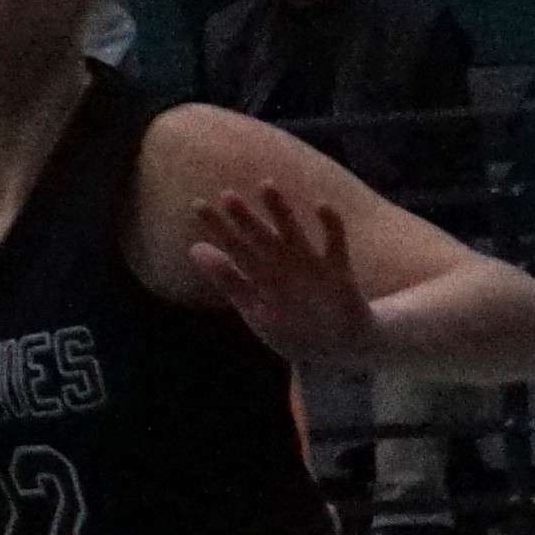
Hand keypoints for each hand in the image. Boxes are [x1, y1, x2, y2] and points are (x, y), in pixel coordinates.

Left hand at [189, 180, 381, 363]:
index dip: (217, 227)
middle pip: (261, 238)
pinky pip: (335, 245)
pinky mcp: (339, 272)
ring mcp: (311, 266)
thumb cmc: (291, 328)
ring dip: (281, 213)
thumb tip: (194, 247)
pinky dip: (331, 227)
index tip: (197, 204)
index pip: (234, 248)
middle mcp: (283, 265)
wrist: (340, 347)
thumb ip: (227, 280)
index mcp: (261, 276)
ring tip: (266, 187)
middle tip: (227, 195)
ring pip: (293, 234)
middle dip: (245, 218)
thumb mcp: (255, 309)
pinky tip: (321, 205)